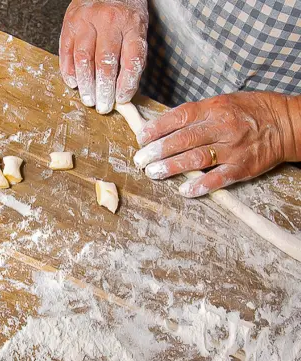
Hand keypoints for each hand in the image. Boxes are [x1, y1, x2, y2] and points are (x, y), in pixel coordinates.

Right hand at [59, 0, 148, 113]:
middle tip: (102, 106)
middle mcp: (109, 21)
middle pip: (106, 62)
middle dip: (104, 90)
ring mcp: (87, 21)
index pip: (132, 60)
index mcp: (132, 24)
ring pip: (84, 59)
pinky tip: (73, 83)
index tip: (122, 99)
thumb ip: (131, 56)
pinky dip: (69, 71)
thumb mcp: (137, 28)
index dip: (126, 84)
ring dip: (85, 84)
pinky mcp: (70, 22)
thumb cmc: (124, 10)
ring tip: (88, 99)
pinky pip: (66, 51)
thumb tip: (123, 91)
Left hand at [135, 92, 300, 197]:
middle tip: (140, 161)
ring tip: (154, 173)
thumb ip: (196, 115)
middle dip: (158, 150)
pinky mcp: (243, 167)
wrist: (287, 123)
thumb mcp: (223, 102)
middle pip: (183, 139)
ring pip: (196, 158)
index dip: (157, 128)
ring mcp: (233, 148)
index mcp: (214, 108)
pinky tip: (185, 191)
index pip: (179, 117)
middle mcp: (222, 127)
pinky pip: (219, 178)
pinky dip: (201, 185)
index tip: (141, 138)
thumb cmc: (250, 112)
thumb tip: (164, 126)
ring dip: (172, 167)